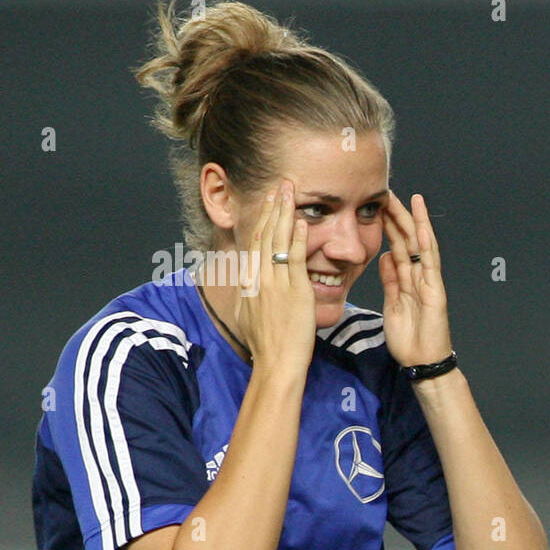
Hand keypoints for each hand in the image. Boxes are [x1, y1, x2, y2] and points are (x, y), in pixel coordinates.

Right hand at [233, 179, 315, 370]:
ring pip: (278, 241)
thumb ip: (252, 299)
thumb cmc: (268, 347)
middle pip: (265, 235)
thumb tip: (249, 290)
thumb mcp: (251, 317)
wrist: (276, 363)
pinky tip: (301, 222)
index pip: (256, 244)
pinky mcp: (294, 292)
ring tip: (289, 192)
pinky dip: (298, 239)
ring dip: (284, 214)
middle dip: (273, 208)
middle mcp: (260, 279)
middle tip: (279, 186)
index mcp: (251, 284)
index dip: (263, 220)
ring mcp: (276, 284)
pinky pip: (295, 259)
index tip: (268, 203)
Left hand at [379, 191, 452, 366]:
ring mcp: (429, 282)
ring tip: (410, 199)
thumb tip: (384, 257)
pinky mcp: (435, 290)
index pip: (397, 246)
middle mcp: (419, 277)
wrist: (421, 361)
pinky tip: (422, 226)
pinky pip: (430, 263)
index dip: (388, 226)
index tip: (376, 206)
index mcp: (407, 280)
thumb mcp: (392, 304)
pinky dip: (427, 243)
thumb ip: (390, 280)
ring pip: (421, 246)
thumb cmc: (408, 339)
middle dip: (398, 216)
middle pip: (408, 240)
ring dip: (416, 222)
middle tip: (388, 193)